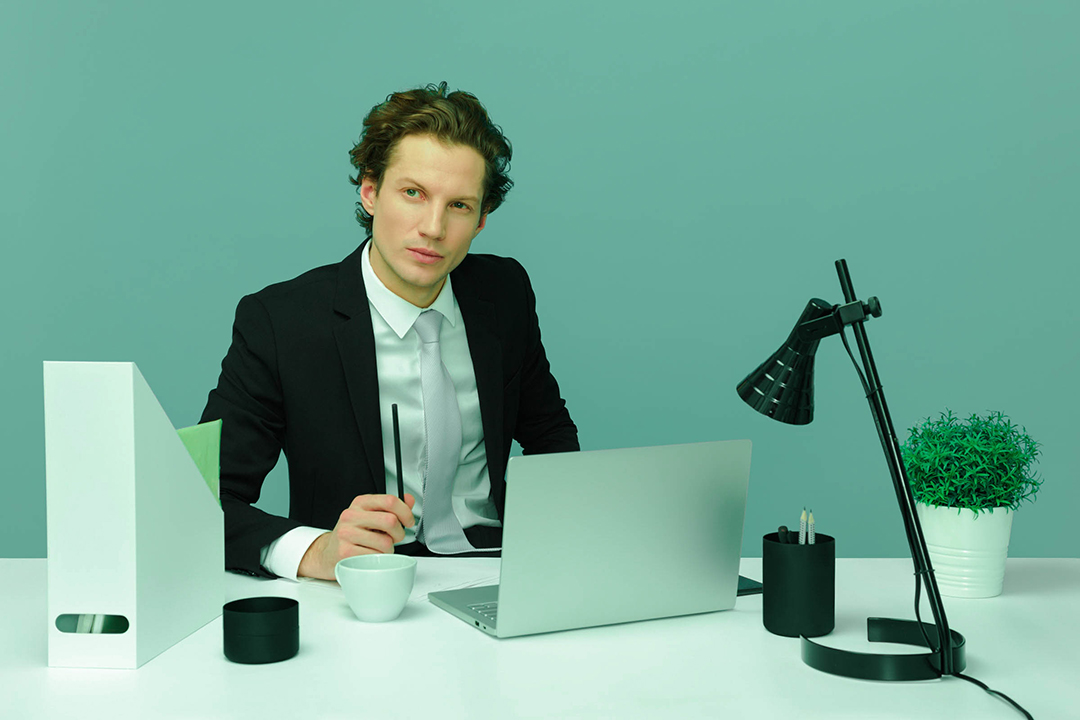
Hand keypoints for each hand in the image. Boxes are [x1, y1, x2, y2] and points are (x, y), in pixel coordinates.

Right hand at [298, 493, 415, 579]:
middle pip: (390, 521)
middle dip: (399, 533)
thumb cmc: (353, 534)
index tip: (408, 521)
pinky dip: (378, 559)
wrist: (328, 552)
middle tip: (394, 538)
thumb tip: (409, 500)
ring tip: (379, 548)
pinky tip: (371, 556)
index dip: (406, 512)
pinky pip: (375, 557)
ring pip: (385, 542)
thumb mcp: (370, 515)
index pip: (390, 500)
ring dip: (389, 550)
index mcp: (360, 503)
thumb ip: (391, 508)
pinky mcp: (345, 552)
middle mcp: (351, 515)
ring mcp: (346, 533)